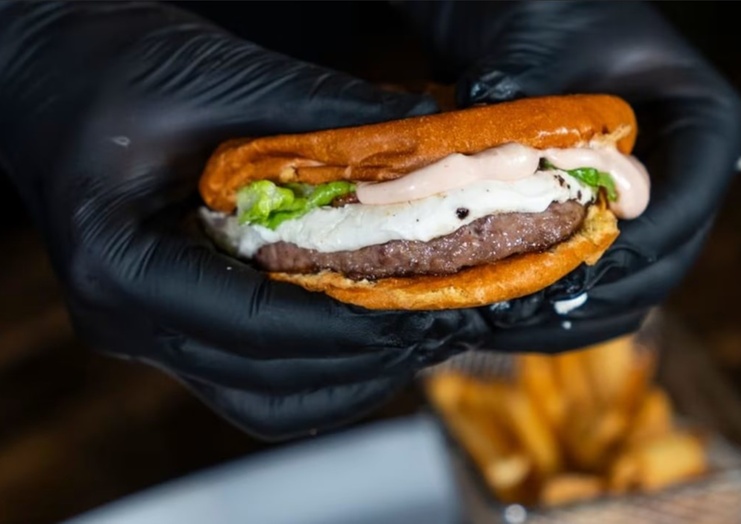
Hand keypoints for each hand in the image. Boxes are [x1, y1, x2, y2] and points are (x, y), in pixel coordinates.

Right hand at [0, 2, 487, 439]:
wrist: (50, 75)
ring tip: (418, 337)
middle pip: (267, 383)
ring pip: (265, 400)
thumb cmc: (110, 64)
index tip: (429, 309)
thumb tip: (429, 133)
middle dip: (366, 362)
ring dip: (350, 378)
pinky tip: (369, 332)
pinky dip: (321, 367)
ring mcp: (147, 332)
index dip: (352, 327)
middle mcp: (127, 318)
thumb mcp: (215, 73)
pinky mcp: (173, 326)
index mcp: (119, 261)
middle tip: (443, 325)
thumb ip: (320, 110)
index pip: (255, 326)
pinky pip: (256, 378)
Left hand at [402, 0, 740, 350]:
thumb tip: (484, 146)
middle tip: (520, 312)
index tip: (566, 276)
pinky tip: (506, 318)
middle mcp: (692, 179)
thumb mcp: (537, 42)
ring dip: (570, 319)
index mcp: (707, 125)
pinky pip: (605, 294)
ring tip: (502, 325)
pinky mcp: (619, 237)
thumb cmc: (552, 19)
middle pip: (664, 265)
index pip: (685, 202)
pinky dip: (560, 315)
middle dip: (592, 296)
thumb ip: (519, 88)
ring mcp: (658, 215)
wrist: (540, 26)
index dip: (629, 251)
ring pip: (634, 294)